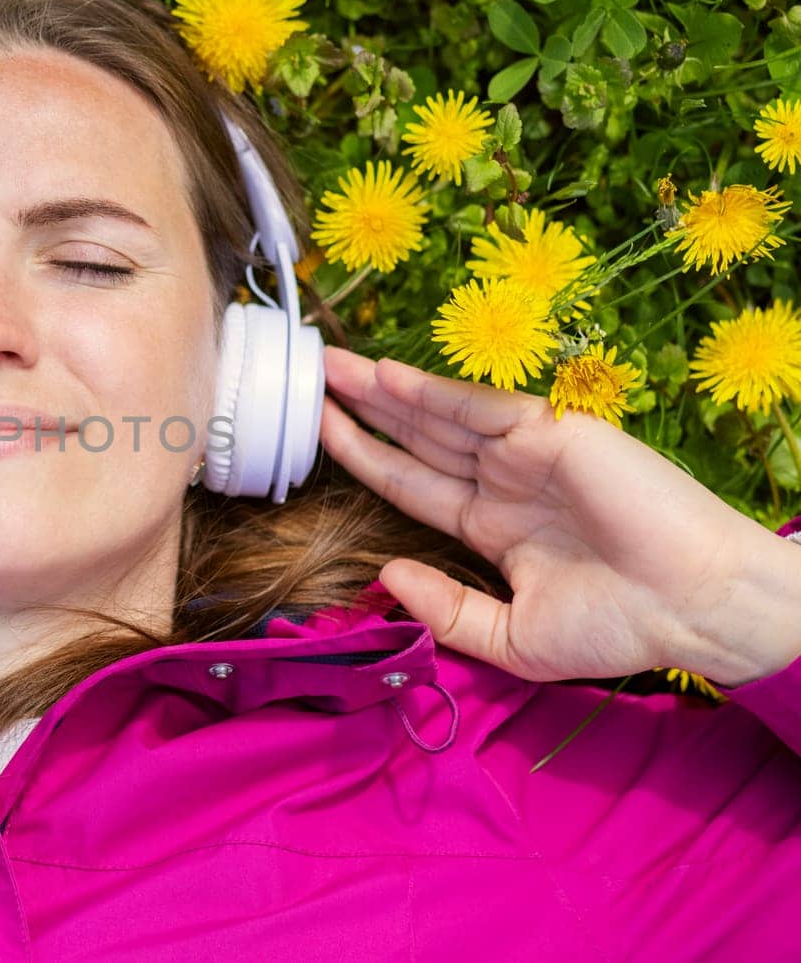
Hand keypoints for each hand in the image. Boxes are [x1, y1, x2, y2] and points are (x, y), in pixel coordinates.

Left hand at [318, 346, 799, 684]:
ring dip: (383, 390)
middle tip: (308, 380)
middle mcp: (503, 482)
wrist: (695, 609)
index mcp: (492, 525)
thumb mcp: (510, 637)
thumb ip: (445, 609)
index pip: (410, 483)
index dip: (363, 457)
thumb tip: (387, 573)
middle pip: (414, 438)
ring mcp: (528, 455)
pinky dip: (433, 392)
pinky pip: (481, 409)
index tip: (316, 435)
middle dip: (361, 409)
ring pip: (438, 416)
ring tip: (329, 367)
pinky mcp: (556, 435)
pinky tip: (386, 377)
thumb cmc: (618, 627)